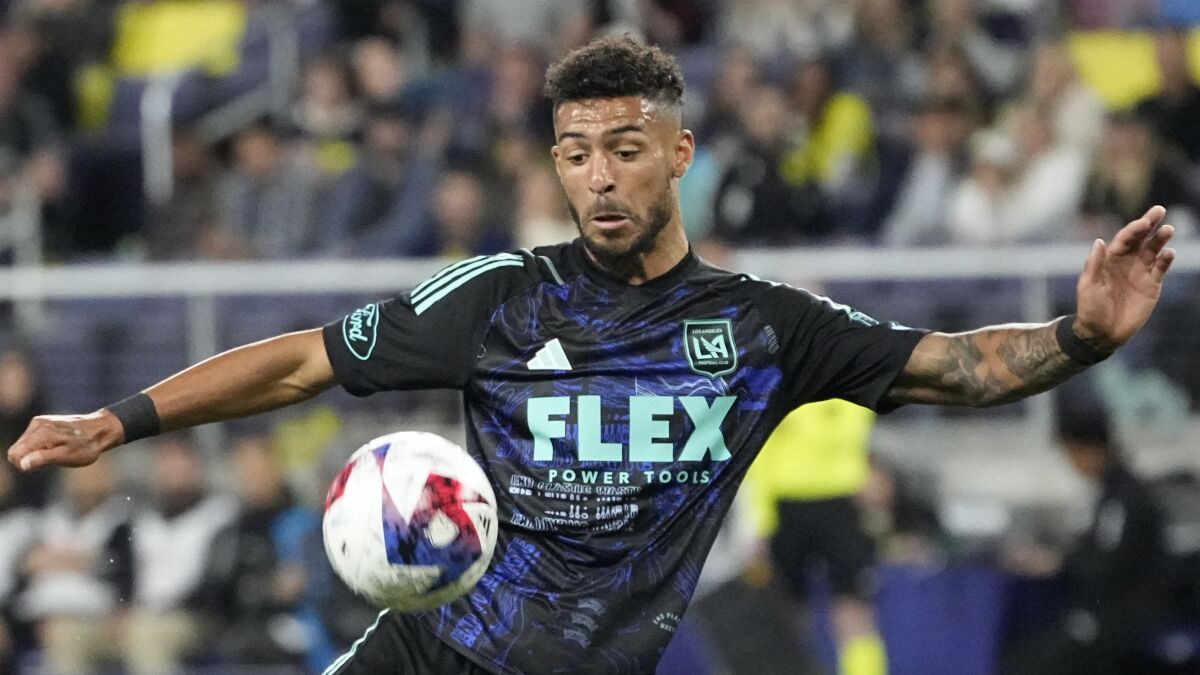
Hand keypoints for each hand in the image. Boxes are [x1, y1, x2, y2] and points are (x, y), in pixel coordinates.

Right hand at [6, 411, 123, 471]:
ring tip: (56, 452)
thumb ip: (43, 459)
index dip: (24, 465)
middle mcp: (37, 425)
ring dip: (35, 453)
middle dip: (29, 459)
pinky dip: (39, 447)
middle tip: (52, 459)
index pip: (14, 454)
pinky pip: (31, 440)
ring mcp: (39, 422)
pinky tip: (56, 447)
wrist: (101, 430)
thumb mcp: (66, 456)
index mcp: (40, 434)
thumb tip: (23, 464)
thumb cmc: (86, 446)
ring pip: (23, 445)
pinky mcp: (43, 423)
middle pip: (16, 450)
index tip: (42, 466)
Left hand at [1074, 205, 1175, 350]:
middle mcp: (1127, 261)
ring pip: (1153, 250)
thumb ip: (1094, 264)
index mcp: (1109, 259)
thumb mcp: (1088, 285)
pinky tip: (1169, 252)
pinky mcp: (1151, 285)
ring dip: (1161, 239)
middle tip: (1159, 210)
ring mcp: (1140, 272)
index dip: (1133, 229)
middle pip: (1141, 238)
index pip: (1124, 239)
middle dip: (1149, 223)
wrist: (1102, 332)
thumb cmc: (1090, 308)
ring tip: (1168, 230)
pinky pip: (1161, 268)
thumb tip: (1099, 241)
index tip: (1143, 222)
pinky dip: (1166, 260)